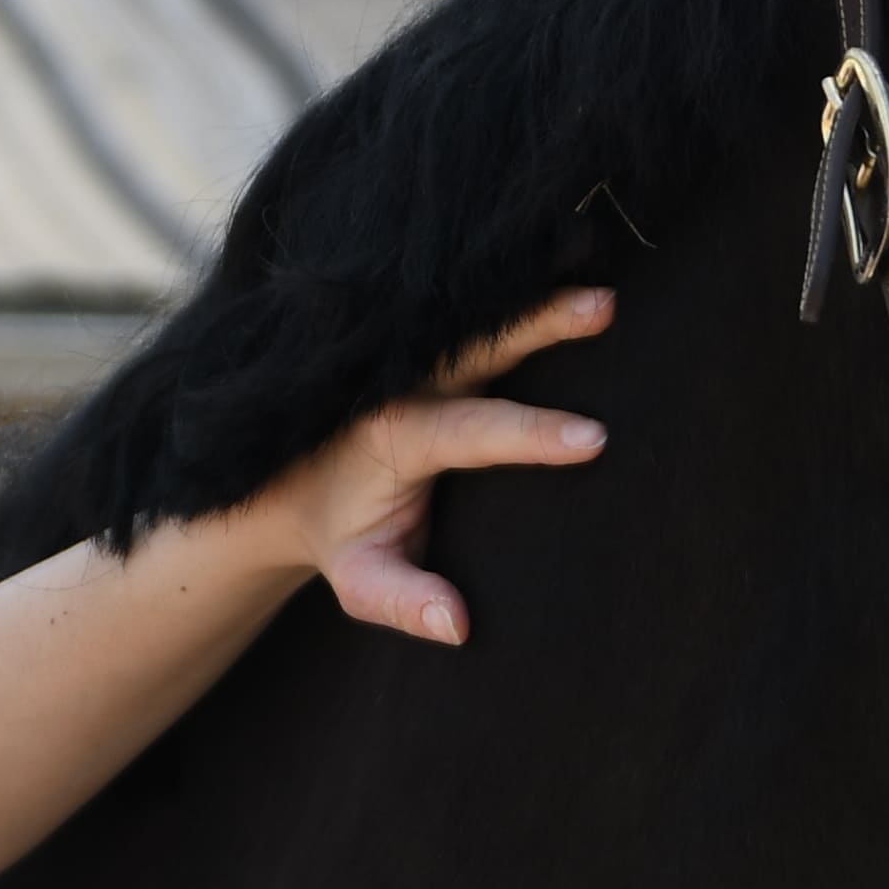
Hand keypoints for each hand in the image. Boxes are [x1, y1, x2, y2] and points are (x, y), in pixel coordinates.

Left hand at [252, 287, 614, 644]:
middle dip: (540, 325)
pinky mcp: (426, 346)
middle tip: (602, 306)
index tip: (594, 438)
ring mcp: (417, 357)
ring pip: (478, 319)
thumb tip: (456, 623)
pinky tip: (567, 265)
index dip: (532, 434)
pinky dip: (516, 293)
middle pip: (477, 347)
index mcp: (396, 436)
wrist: (285, 478)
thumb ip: (403, 599)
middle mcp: (406, 384)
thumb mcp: (359, 579)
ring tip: (601, 284)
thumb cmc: (338, 534)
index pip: (471, 430)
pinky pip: (472, 314)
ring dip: (536, 299)